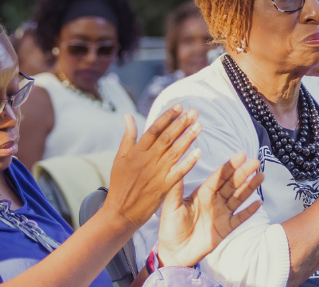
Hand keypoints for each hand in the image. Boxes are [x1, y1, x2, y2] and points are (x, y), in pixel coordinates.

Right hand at [100, 110, 203, 226]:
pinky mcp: (164, 187)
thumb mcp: (119, 158)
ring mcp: (156, 173)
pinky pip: (178, 172)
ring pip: (175, 152)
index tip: (179, 106)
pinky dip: (188, 162)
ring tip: (199, 125)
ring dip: (188, 138)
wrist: (120, 212)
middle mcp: (147, 160)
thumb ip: (128, 137)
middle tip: (194, 112)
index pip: (154, 129)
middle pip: (167, 138)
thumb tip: (128, 116)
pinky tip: (199, 152)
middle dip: (181, 123)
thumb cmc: (119, 185)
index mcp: (136, 152)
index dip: (167, 117)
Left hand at [155, 154, 265, 267]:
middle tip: (255, 162)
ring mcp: (221, 215)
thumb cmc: (170, 226)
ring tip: (260, 176)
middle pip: (231, 185)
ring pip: (238, 198)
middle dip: (243, 173)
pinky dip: (249, 211)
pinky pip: (240, 218)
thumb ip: (176, 186)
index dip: (229, 167)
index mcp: (202, 193)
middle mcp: (214, 201)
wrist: (174, 251)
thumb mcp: (171, 205)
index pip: (218, 177)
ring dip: (250, 188)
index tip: (240, 156)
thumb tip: (177, 164)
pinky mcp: (226, 229)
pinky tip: (258, 202)